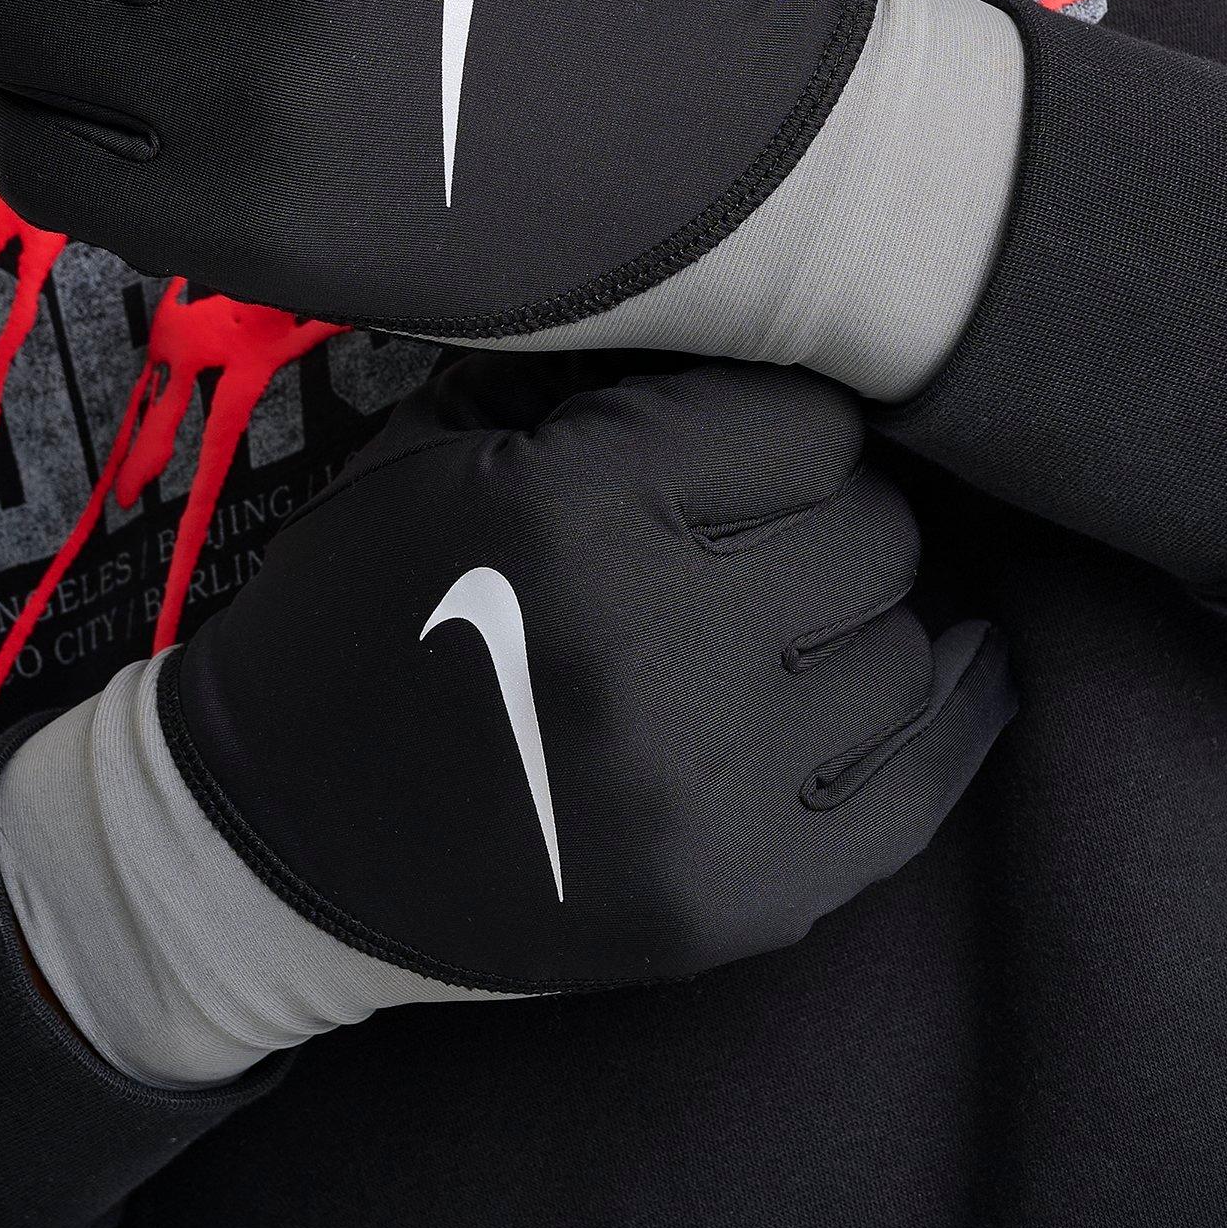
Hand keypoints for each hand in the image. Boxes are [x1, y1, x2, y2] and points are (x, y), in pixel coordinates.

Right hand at [162, 355, 1012, 992]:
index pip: (811, 428)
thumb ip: (598, 382)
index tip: (757, 443)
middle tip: (780, 531)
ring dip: (867, 622)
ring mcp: (705, 794)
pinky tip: (945, 673)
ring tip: (807, 616)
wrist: (280, 835)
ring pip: (907, 657)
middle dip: (835, 518)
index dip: (784, 427)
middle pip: (873, 538)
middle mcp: (655, 648)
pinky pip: (918, 796)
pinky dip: (946, 724)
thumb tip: (756, 321)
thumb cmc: (368, 610)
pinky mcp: (736, 905)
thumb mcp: (441, 450)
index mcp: (575, 510)